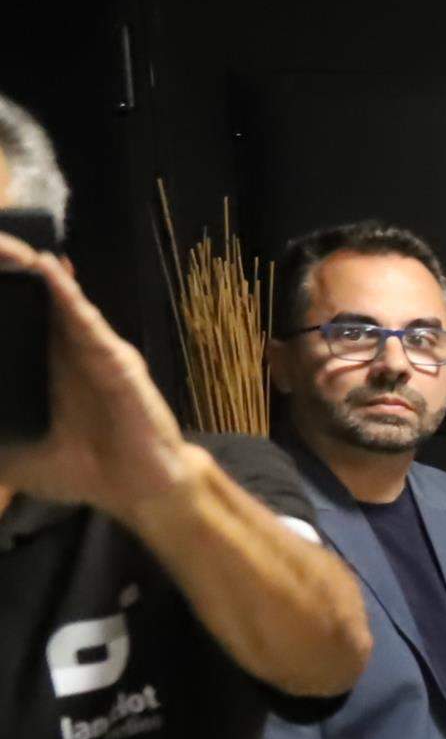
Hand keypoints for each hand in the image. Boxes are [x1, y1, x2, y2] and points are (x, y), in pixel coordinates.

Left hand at [0, 230, 203, 521]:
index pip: (14, 325)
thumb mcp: (16, 458)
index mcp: (42, 374)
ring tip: (9, 246)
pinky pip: (88, 322)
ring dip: (36, 274)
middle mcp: (66, 356)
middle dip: (11, 274)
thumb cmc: (84, 472)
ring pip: (60, 303)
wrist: (139, 491)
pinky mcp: (117, 360)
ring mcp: (93, 354)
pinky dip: (69, 295)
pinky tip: (50, 270)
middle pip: (35, 304)